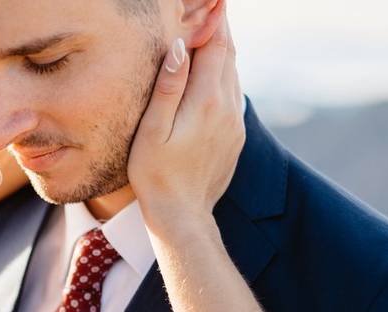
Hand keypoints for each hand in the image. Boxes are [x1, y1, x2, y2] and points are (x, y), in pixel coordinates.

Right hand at [127, 11, 243, 240]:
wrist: (182, 215)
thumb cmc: (155, 175)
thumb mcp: (152, 130)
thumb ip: (168, 86)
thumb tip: (180, 45)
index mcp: (206, 101)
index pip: (216, 45)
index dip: (214, 18)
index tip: (213, 0)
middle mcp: (228, 107)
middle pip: (229, 54)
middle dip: (220, 28)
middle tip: (213, 7)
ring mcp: (235, 122)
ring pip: (234, 73)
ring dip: (223, 50)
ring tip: (212, 30)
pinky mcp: (235, 136)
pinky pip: (233, 94)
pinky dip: (224, 75)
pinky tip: (212, 73)